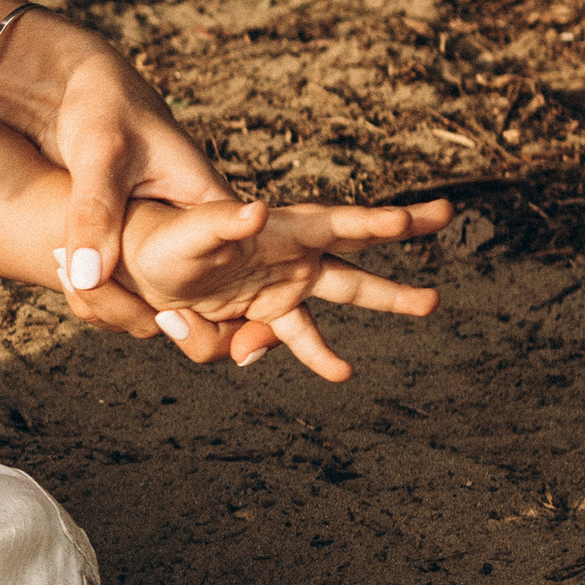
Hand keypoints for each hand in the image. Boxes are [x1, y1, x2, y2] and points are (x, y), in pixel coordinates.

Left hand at [0, 12, 241, 341]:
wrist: (72, 85)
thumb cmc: (99, 105)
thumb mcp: (99, 155)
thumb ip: (95, 213)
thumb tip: (88, 279)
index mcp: (205, 196)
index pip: (233, 262)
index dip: (228, 308)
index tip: (204, 336)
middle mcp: (193, 220)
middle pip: (200, 290)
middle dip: (176, 319)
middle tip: (148, 332)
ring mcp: (164, 233)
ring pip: (160, 292)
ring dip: (130, 309)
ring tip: (99, 312)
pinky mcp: (132, 238)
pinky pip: (130, 282)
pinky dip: (109, 294)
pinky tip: (81, 299)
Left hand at [119, 194, 452, 382]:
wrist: (137, 261)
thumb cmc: (163, 239)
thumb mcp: (189, 231)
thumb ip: (222, 224)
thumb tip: (256, 212)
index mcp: (280, 227)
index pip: (338, 223)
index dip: (376, 222)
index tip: (416, 218)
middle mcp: (291, 252)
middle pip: (358, 248)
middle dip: (402, 230)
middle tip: (446, 214)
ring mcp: (283, 282)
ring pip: (344, 293)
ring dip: (387, 296)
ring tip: (432, 301)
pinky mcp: (265, 309)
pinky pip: (297, 337)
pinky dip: (316, 354)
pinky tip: (344, 372)